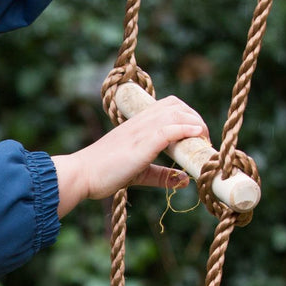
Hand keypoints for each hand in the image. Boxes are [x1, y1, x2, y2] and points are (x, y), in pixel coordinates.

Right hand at [52, 96, 209, 214]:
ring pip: (175, 113)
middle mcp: (140, 122)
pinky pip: (168, 129)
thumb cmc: (104, 173)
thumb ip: (161, 175)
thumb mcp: (139, 173)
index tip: (196, 134)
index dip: (187, 115)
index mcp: (137, 124)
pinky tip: (195, 136)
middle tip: (203, 140)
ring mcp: (140, 130)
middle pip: (176, 105)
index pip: (168, 105)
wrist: (82, 174)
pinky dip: (185, 129)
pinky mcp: (140, 143)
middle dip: (195, 118)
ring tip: (202, 141)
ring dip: (195, 123)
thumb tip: (184, 180)